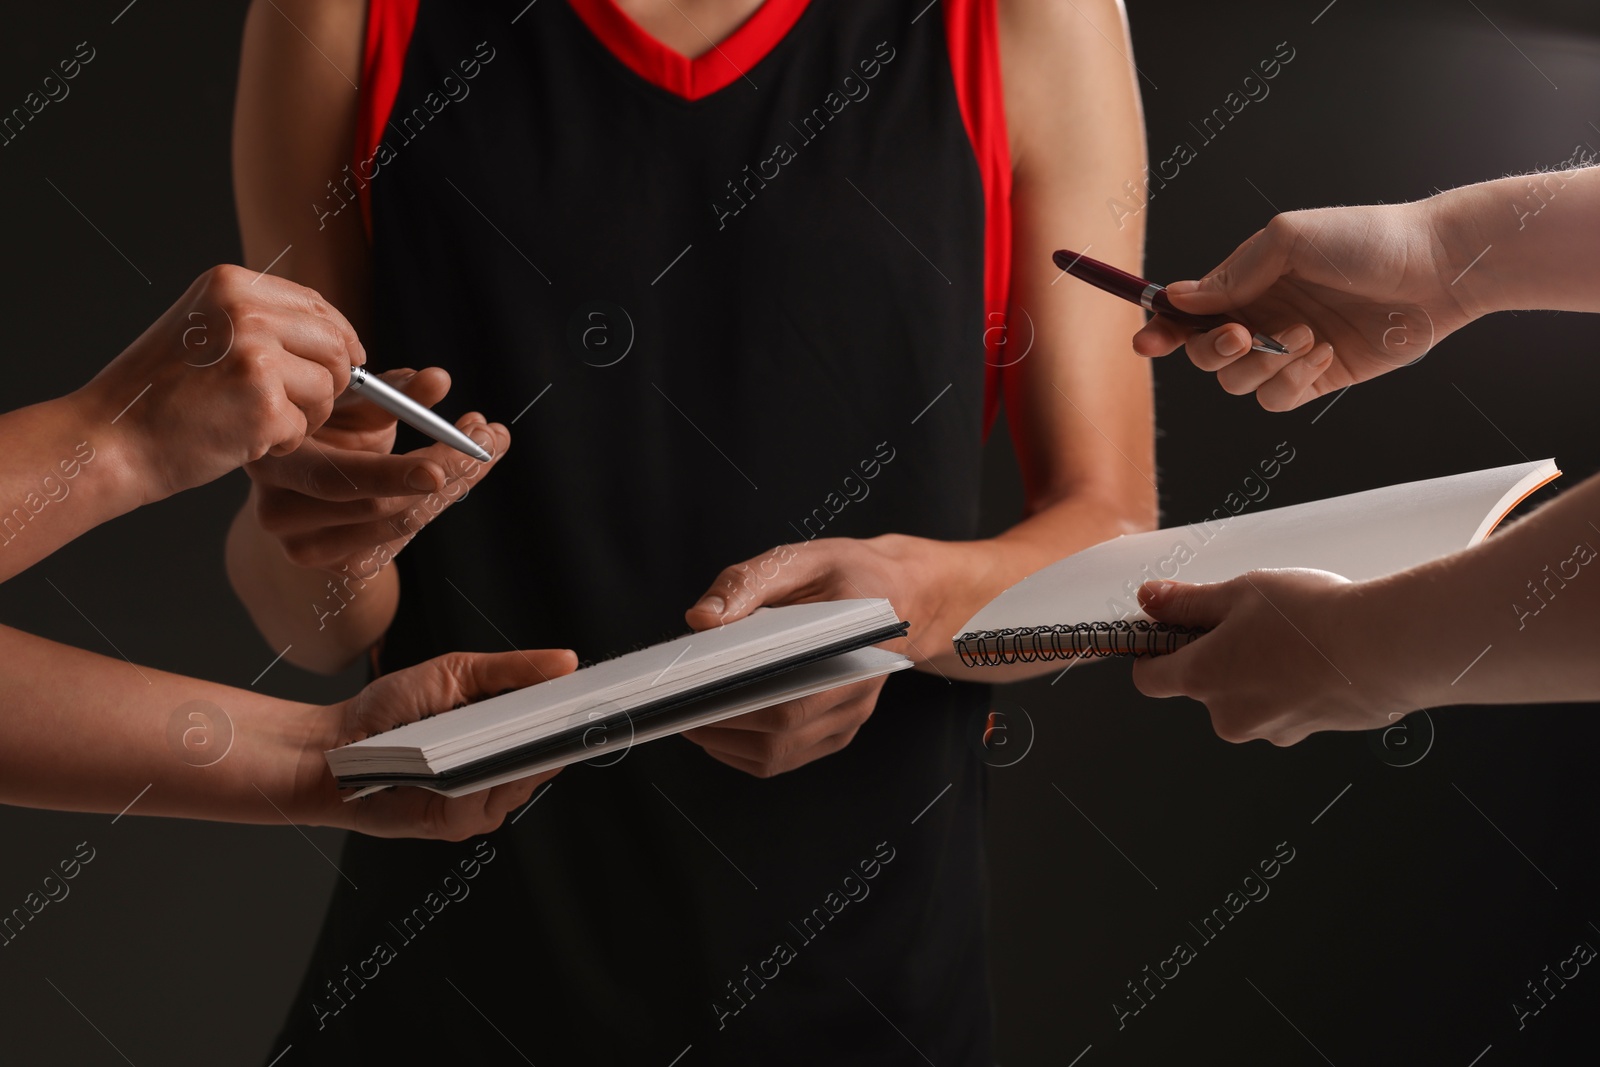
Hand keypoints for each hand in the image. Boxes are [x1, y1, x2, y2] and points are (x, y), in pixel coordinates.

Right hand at [75, 265, 363, 500]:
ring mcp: (256, 357)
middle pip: (335, 345)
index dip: (340, 338)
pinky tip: (241, 439)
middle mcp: (246, 312)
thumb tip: (336, 335)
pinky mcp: (264, 405)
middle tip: (301, 405)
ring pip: (328, 388)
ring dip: (307, 415)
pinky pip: (305, 427)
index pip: (317, 306)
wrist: (109, 439)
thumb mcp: (203, 328)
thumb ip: (260, 320)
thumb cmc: (155, 395)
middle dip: (331, 381)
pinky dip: (282, 443)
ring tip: (257, 421)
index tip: (348, 361)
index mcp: (231, 284)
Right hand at [244, 366, 509, 577]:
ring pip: (399, 523)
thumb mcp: (354, 406)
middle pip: (375, 507)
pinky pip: (402, 537)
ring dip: (453, 484)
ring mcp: (306, 548)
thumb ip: (392, 393)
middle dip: (443, 472)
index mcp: (273, 461)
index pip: (334, 477)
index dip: (391, 474)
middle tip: (488, 439)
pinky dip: (437, 503)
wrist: (303, 487)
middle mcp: (277, 513)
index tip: (441, 465)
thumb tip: (438, 379)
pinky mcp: (339, 567)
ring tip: (483, 445)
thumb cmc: (329, 432)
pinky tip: (454, 475)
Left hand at [292, 648, 578, 838]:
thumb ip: (513, 670)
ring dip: (511, 761)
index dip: (579, 720)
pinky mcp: (453, 824)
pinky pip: (481, 806)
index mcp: (505, 736)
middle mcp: (498, 773)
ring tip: (502, 734)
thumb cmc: (391, 707)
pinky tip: (461, 767)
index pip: (556, 731)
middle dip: (555, 738)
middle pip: (546, 760)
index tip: (602, 701)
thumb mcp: (458, 672)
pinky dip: (475, 785)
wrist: (336, 745)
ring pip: (518, 786)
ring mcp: (480, 803)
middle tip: (567, 714)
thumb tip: (567, 661)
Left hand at [680, 534, 948, 776]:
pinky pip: (787, 757)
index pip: (790, 694)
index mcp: (853, 643)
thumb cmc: (849, 575)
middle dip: (719, 725)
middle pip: (780, 731)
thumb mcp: (801, 559)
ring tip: (691, 718)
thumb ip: (749, 583)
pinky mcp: (839, 730)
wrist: (900, 596)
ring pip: (780, 753)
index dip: (736, 703)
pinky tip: (719, 730)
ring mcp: (850, 716)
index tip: (692, 693)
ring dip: (727, 744)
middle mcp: (857, 689)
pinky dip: (744, 752)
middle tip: (677, 707)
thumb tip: (702, 619)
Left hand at [1130, 569, 1414, 744]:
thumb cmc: (1314, 619)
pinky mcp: (1307, 734)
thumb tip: (1151, 599)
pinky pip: (1284, 707)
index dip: (1152, 652)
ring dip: (1256, 670)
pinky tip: (1317, 656)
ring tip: (1291, 635)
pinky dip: (1291, 685)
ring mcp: (1270, 729)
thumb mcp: (1239, 592)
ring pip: (1246, 697)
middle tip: (1246, 618)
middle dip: (1217, 655)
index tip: (1165, 630)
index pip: (1149, 678)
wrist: (1386, 649)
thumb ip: (1188, 601)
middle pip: (1203, 685)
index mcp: (1203, 678)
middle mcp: (1230, 714)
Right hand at [1131, 202, 1479, 409]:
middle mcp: (1262, 316)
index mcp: (1247, 280)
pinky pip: (1277, 399)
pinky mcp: (1318, 378)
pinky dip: (1291, 381)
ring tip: (1306, 336)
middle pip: (1203, 355)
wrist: (1440, 268)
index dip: (1161, 328)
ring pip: (1237, 383)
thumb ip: (1233, 273)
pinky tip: (1324, 353)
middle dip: (1213, 351)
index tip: (1148, 341)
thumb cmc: (1368, 239)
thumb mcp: (1289, 239)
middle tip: (1242, 335)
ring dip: (1262, 366)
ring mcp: (1288, 350)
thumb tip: (1179, 299)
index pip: (1187, 311)